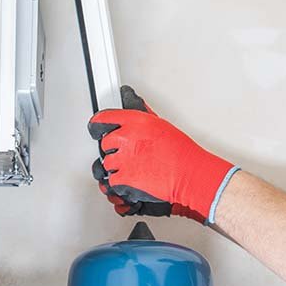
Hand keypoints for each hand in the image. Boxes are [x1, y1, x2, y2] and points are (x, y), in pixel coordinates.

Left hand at [88, 86, 237, 223]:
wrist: (189, 174)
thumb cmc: (181, 153)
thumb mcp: (161, 125)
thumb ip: (142, 118)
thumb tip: (132, 102)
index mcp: (135, 121)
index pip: (103, 119)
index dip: (97, 126)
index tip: (96, 129)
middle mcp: (126, 138)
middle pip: (104, 144)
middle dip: (114, 150)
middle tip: (129, 155)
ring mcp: (123, 159)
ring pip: (107, 164)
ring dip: (117, 168)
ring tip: (136, 169)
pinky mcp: (123, 178)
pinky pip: (112, 181)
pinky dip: (120, 184)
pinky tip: (134, 179)